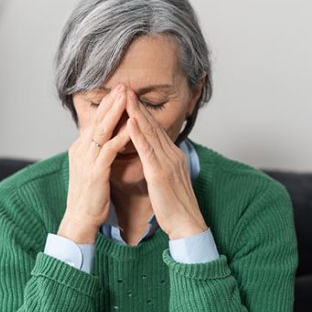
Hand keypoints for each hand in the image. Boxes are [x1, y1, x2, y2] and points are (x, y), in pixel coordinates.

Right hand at [58, 83, 131, 242]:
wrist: (80, 218)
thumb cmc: (89, 196)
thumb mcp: (90, 169)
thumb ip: (96, 153)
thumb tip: (105, 141)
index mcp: (80, 149)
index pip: (95, 121)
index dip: (107, 105)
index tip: (119, 91)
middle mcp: (81, 150)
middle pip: (98, 120)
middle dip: (111, 101)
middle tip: (123, 85)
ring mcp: (88, 160)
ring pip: (102, 130)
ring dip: (115, 112)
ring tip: (127, 97)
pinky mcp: (96, 171)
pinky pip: (109, 149)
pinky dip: (121, 136)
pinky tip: (131, 127)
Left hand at [125, 90, 207, 239]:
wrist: (187, 224)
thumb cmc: (175, 207)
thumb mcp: (167, 180)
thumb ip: (159, 165)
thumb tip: (150, 158)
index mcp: (173, 156)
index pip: (156, 130)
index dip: (143, 113)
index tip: (130, 98)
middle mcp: (172, 154)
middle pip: (153, 125)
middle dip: (138, 105)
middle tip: (125, 88)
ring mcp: (167, 162)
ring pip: (150, 132)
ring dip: (136, 112)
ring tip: (124, 96)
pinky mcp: (160, 173)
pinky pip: (148, 150)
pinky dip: (138, 134)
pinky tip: (130, 122)